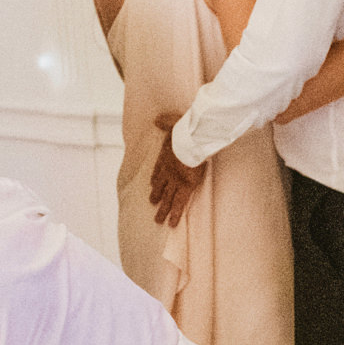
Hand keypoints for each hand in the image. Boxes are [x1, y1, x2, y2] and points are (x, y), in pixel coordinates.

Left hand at [148, 111, 205, 226]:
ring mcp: (176, 180)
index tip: (152, 184)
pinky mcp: (185, 186)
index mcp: (166, 156)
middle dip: (157, 195)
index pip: (158, 169)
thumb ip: (165, 122)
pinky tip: (172, 225)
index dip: (155, 178)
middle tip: (152, 203)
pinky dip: (175, 214)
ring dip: (163, 210)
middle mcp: (169, 170)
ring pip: (168, 198)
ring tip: (158, 220)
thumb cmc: (186, 128)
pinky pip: (179, 203)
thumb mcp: (172, 122)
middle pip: (161, 186)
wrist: (191, 137)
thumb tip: (157, 119)